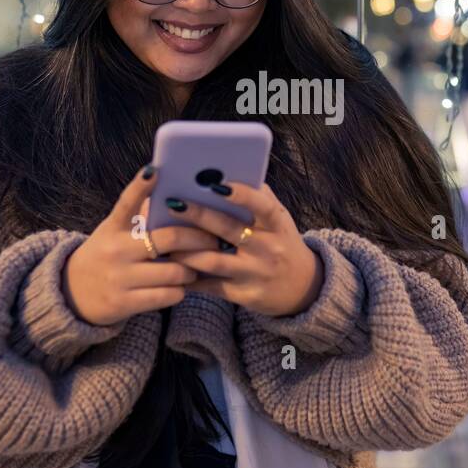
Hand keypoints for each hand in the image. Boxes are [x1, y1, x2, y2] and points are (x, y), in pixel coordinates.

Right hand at [62, 165, 219, 324]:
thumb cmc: (106, 255)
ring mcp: (120, 277)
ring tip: (194, 267)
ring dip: (192, 269)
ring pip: (175, 271)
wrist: (73, 294)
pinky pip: (168, 295)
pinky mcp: (124, 303)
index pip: (127, 202)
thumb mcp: (114, 232)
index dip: (140, 186)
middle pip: (169, 239)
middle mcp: (115, 250)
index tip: (154, 171)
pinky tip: (180, 286)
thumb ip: (139, 215)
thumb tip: (173, 194)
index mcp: (113, 227)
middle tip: (214, 239)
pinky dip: (180, 290)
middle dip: (200, 239)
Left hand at [165, 181, 323, 317]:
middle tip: (172, 203)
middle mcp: (268, 249)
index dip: (242, 195)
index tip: (216, 184)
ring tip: (164, 239)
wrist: (302, 288)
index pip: (263, 206)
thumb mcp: (280, 220)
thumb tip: (228, 171)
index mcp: (277, 225)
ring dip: (186, 250)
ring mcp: (256, 273)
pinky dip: (190, 277)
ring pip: (214, 261)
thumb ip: (259, 197)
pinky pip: (211, 286)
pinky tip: (171, 267)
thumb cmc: (281, 243)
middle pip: (229, 231)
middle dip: (199, 216)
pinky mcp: (244, 295)